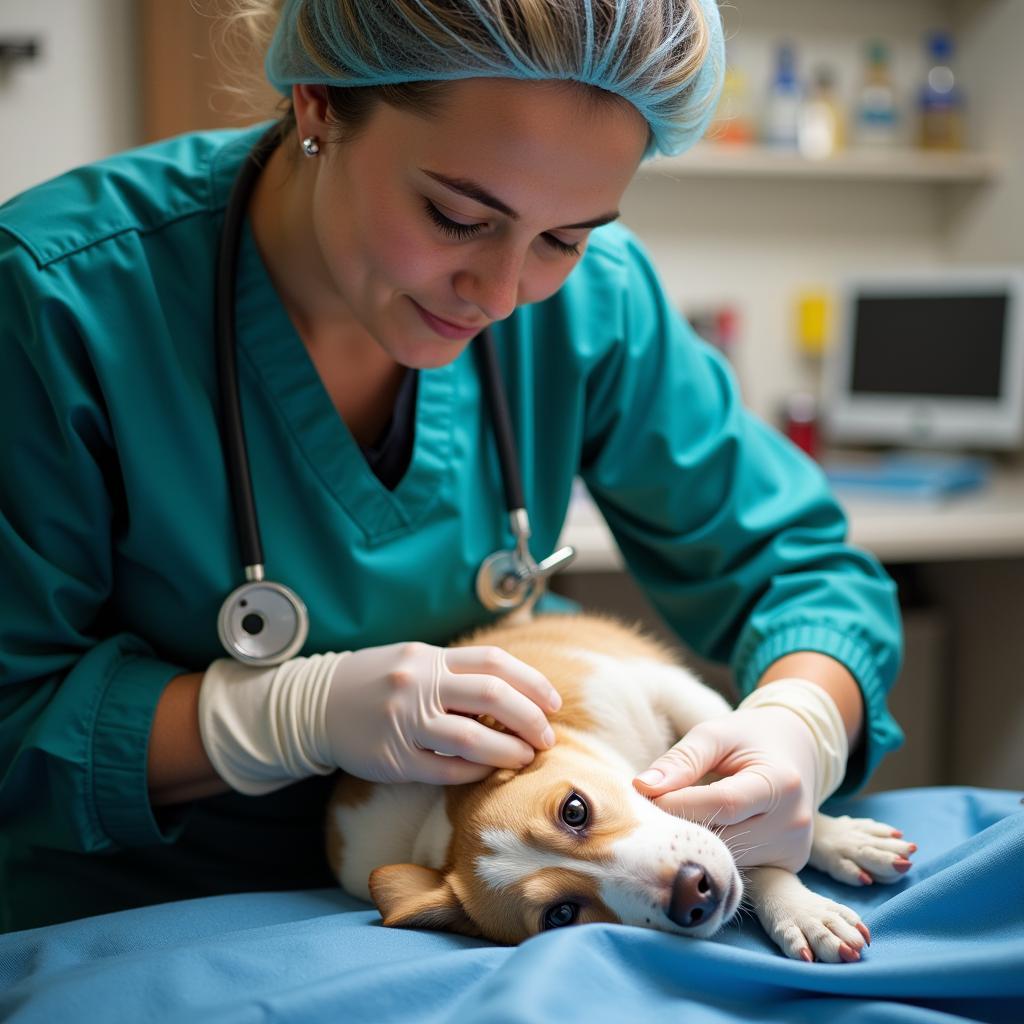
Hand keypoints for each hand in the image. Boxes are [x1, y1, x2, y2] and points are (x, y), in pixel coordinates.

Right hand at [199, 643, 561, 795]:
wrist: (316, 705)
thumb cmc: (379, 683)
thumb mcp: (417, 662)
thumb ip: (459, 673)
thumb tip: (519, 695)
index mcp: (429, 657)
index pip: (495, 663)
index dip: (532, 683)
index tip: (553, 703)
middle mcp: (419, 685)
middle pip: (493, 697)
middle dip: (530, 719)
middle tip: (547, 737)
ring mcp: (405, 722)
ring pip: (473, 740)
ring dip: (509, 752)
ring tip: (525, 758)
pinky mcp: (394, 759)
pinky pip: (446, 770)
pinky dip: (475, 773)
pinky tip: (487, 772)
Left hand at [632, 706, 820, 871]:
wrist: (798, 751)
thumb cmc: (749, 738)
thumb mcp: (716, 734)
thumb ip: (682, 760)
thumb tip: (643, 786)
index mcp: (781, 782)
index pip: (723, 804)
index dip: (678, 804)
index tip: (644, 797)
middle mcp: (794, 822)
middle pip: (723, 838)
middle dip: (680, 826)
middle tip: (649, 811)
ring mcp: (792, 850)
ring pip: (726, 859)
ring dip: (693, 843)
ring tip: (672, 819)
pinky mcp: (786, 866)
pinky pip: (737, 868)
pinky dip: (712, 854)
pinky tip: (698, 833)